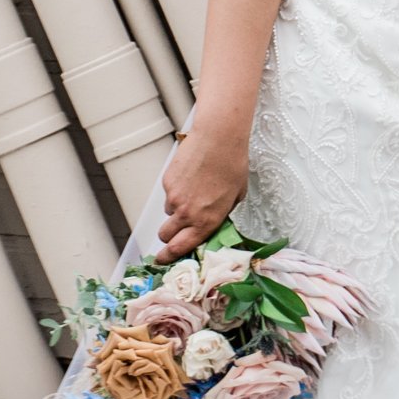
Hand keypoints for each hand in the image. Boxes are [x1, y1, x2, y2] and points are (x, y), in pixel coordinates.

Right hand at [156, 121, 248, 258]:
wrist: (219, 139)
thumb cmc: (233, 165)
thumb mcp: (235, 198)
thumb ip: (220, 215)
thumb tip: (212, 222)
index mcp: (206, 222)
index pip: (180, 248)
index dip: (169, 256)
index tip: (163, 260)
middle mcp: (187, 213)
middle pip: (165, 235)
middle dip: (168, 236)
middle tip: (176, 230)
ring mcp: (174, 197)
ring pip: (168, 212)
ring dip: (176, 210)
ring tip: (192, 193)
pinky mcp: (167, 182)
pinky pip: (168, 194)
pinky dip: (176, 190)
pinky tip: (190, 177)